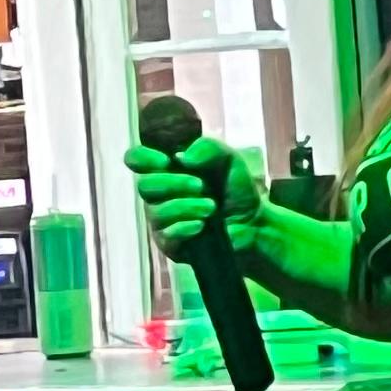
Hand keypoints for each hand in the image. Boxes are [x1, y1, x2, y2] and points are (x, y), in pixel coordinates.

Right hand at [123, 137, 257, 251]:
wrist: (253, 223)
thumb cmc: (236, 189)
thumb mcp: (229, 159)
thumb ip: (207, 148)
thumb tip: (181, 157)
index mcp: (167, 169)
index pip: (137, 159)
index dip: (143, 158)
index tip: (165, 160)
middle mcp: (159, 193)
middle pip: (144, 186)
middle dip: (174, 184)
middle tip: (201, 186)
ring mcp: (161, 219)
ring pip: (156, 211)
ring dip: (187, 206)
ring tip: (212, 207)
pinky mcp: (169, 242)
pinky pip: (167, 233)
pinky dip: (187, 226)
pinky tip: (203, 225)